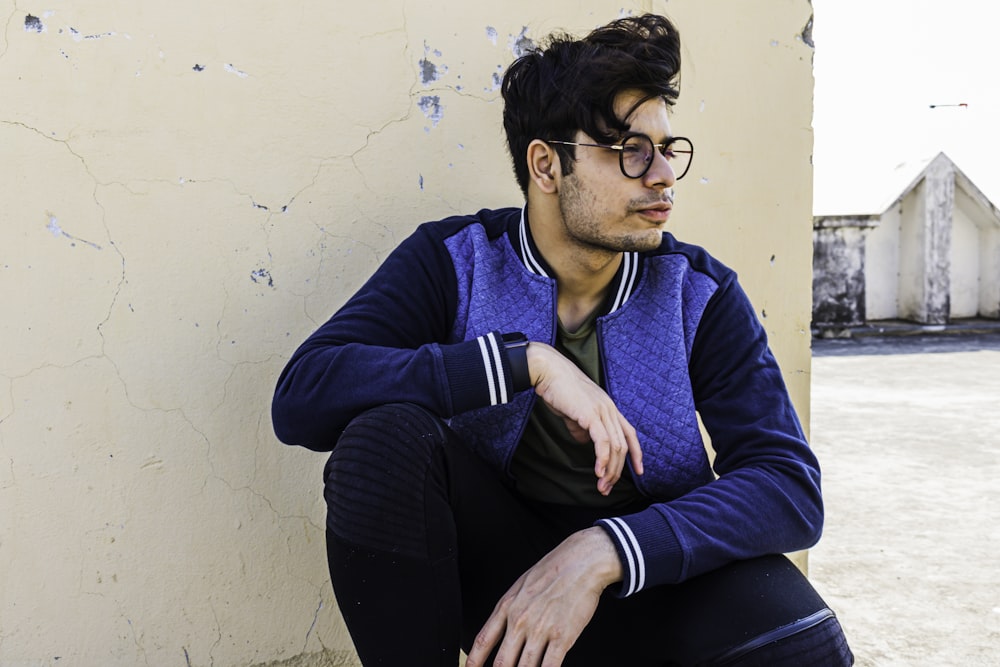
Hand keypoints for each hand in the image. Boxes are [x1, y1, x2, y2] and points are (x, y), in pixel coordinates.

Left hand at [465, 527, 621, 666]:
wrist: (581, 562)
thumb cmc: (553, 570)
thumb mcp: (521, 586)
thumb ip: (511, 609)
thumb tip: (504, 630)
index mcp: (507, 607)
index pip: (483, 640)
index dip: (474, 661)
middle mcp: (520, 621)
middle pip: (502, 662)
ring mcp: (541, 630)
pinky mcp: (562, 637)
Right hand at [526, 342, 642, 494]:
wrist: (549, 371)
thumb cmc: (558, 389)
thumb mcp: (574, 412)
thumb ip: (582, 427)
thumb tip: (585, 441)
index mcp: (609, 408)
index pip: (630, 433)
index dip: (636, 453)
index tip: (638, 471)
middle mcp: (610, 409)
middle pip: (623, 446)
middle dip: (617, 470)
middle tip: (606, 488)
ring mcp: (602, 411)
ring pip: (615, 447)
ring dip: (610, 470)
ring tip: (602, 485)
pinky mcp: (591, 414)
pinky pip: (603, 442)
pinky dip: (602, 459)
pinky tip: (598, 472)